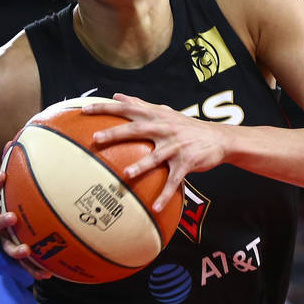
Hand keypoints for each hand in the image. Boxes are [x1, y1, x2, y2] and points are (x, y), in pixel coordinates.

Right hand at [0, 168, 52, 280]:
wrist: (12, 228)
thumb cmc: (15, 200)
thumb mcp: (13, 184)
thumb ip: (14, 165)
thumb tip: (17, 138)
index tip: (3, 174)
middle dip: (2, 221)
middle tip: (12, 217)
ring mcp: (4, 241)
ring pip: (6, 247)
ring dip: (15, 249)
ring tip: (26, 249)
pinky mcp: (15, 256)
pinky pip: (24, 265)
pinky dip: (35, 269)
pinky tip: (48, 272)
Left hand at [82, 93, 227, 211]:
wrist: (219, 138)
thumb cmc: (185, 125)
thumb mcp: (164, 111)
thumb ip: (140, 104)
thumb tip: (117, 96)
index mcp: (156, 116)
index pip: (127, 108)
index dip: (105, 108)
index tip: (84, 110)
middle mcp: (164, 128)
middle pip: (136, 129)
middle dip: (116, 133)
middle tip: (96, 138)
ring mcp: (176, 146)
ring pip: (156, 156)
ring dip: (142, 166)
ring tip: (127, 174)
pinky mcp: (187, 163)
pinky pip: (174, 181)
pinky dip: (165, 195)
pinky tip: (155, 208)